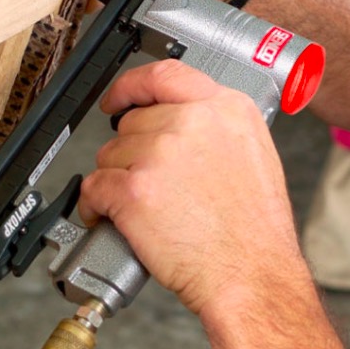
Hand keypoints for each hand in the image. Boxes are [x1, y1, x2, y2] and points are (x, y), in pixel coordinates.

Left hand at [77, 60, 303, 314]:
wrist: (251, 273)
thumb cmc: (256, 228)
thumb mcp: (253, 154)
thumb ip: (217, 125)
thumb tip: (181, 120)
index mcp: (224, 109)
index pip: (163, 75)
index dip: (131, 86)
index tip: (118, 98)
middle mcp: (191, 122)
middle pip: (132, 123)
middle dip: (132, 153)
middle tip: (151, 182)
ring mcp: (160, 153)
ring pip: (110, 156)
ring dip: (116, 180)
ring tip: (142, 207)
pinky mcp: (133, 189)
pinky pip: (93, 187)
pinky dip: (94, 205)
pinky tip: (109, 216)